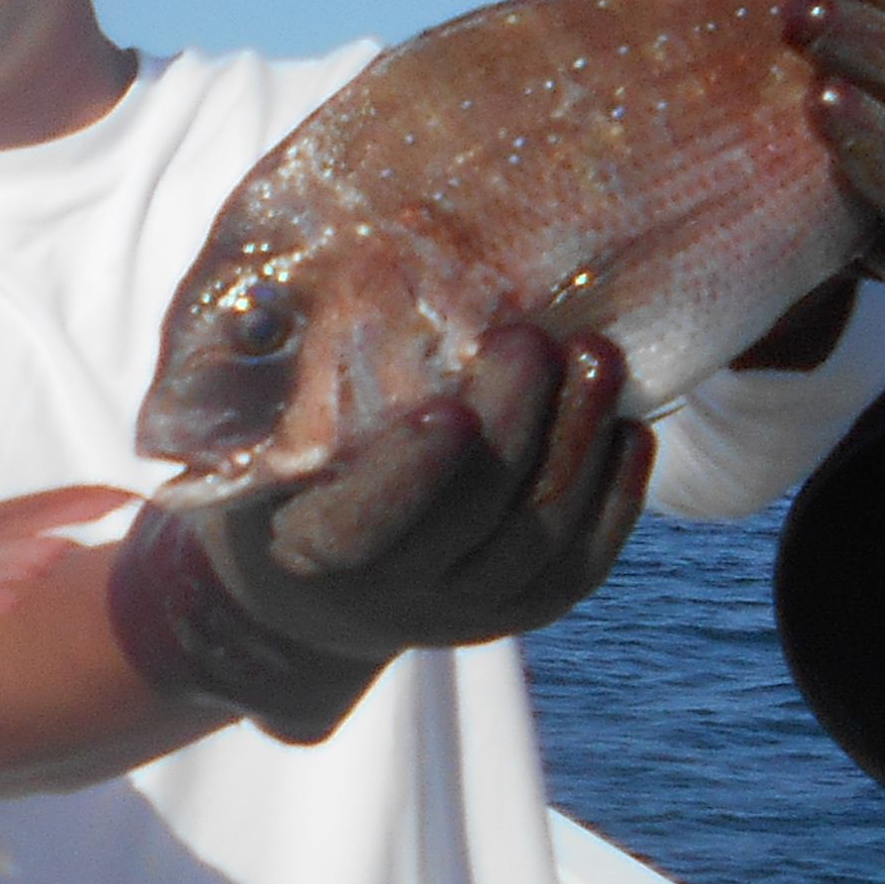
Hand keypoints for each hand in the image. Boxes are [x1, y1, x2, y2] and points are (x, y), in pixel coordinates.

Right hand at [110, 325, 654, 741]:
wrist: (321, 596)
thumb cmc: (286, 479)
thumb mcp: (256, 441)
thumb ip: (278, 381)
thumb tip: (298, 274)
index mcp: (314, 553)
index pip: (366, 528)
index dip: (410, 475)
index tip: (445, 406)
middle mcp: (398, 595)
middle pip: (474, 518)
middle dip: (512, 424)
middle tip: (530, 339)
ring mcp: (471, 609)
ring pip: (542, 537)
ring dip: (578, 442)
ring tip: (597, 356)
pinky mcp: (528, 607)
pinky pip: (586, 559)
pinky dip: (617, 492)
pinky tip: (628, 425)